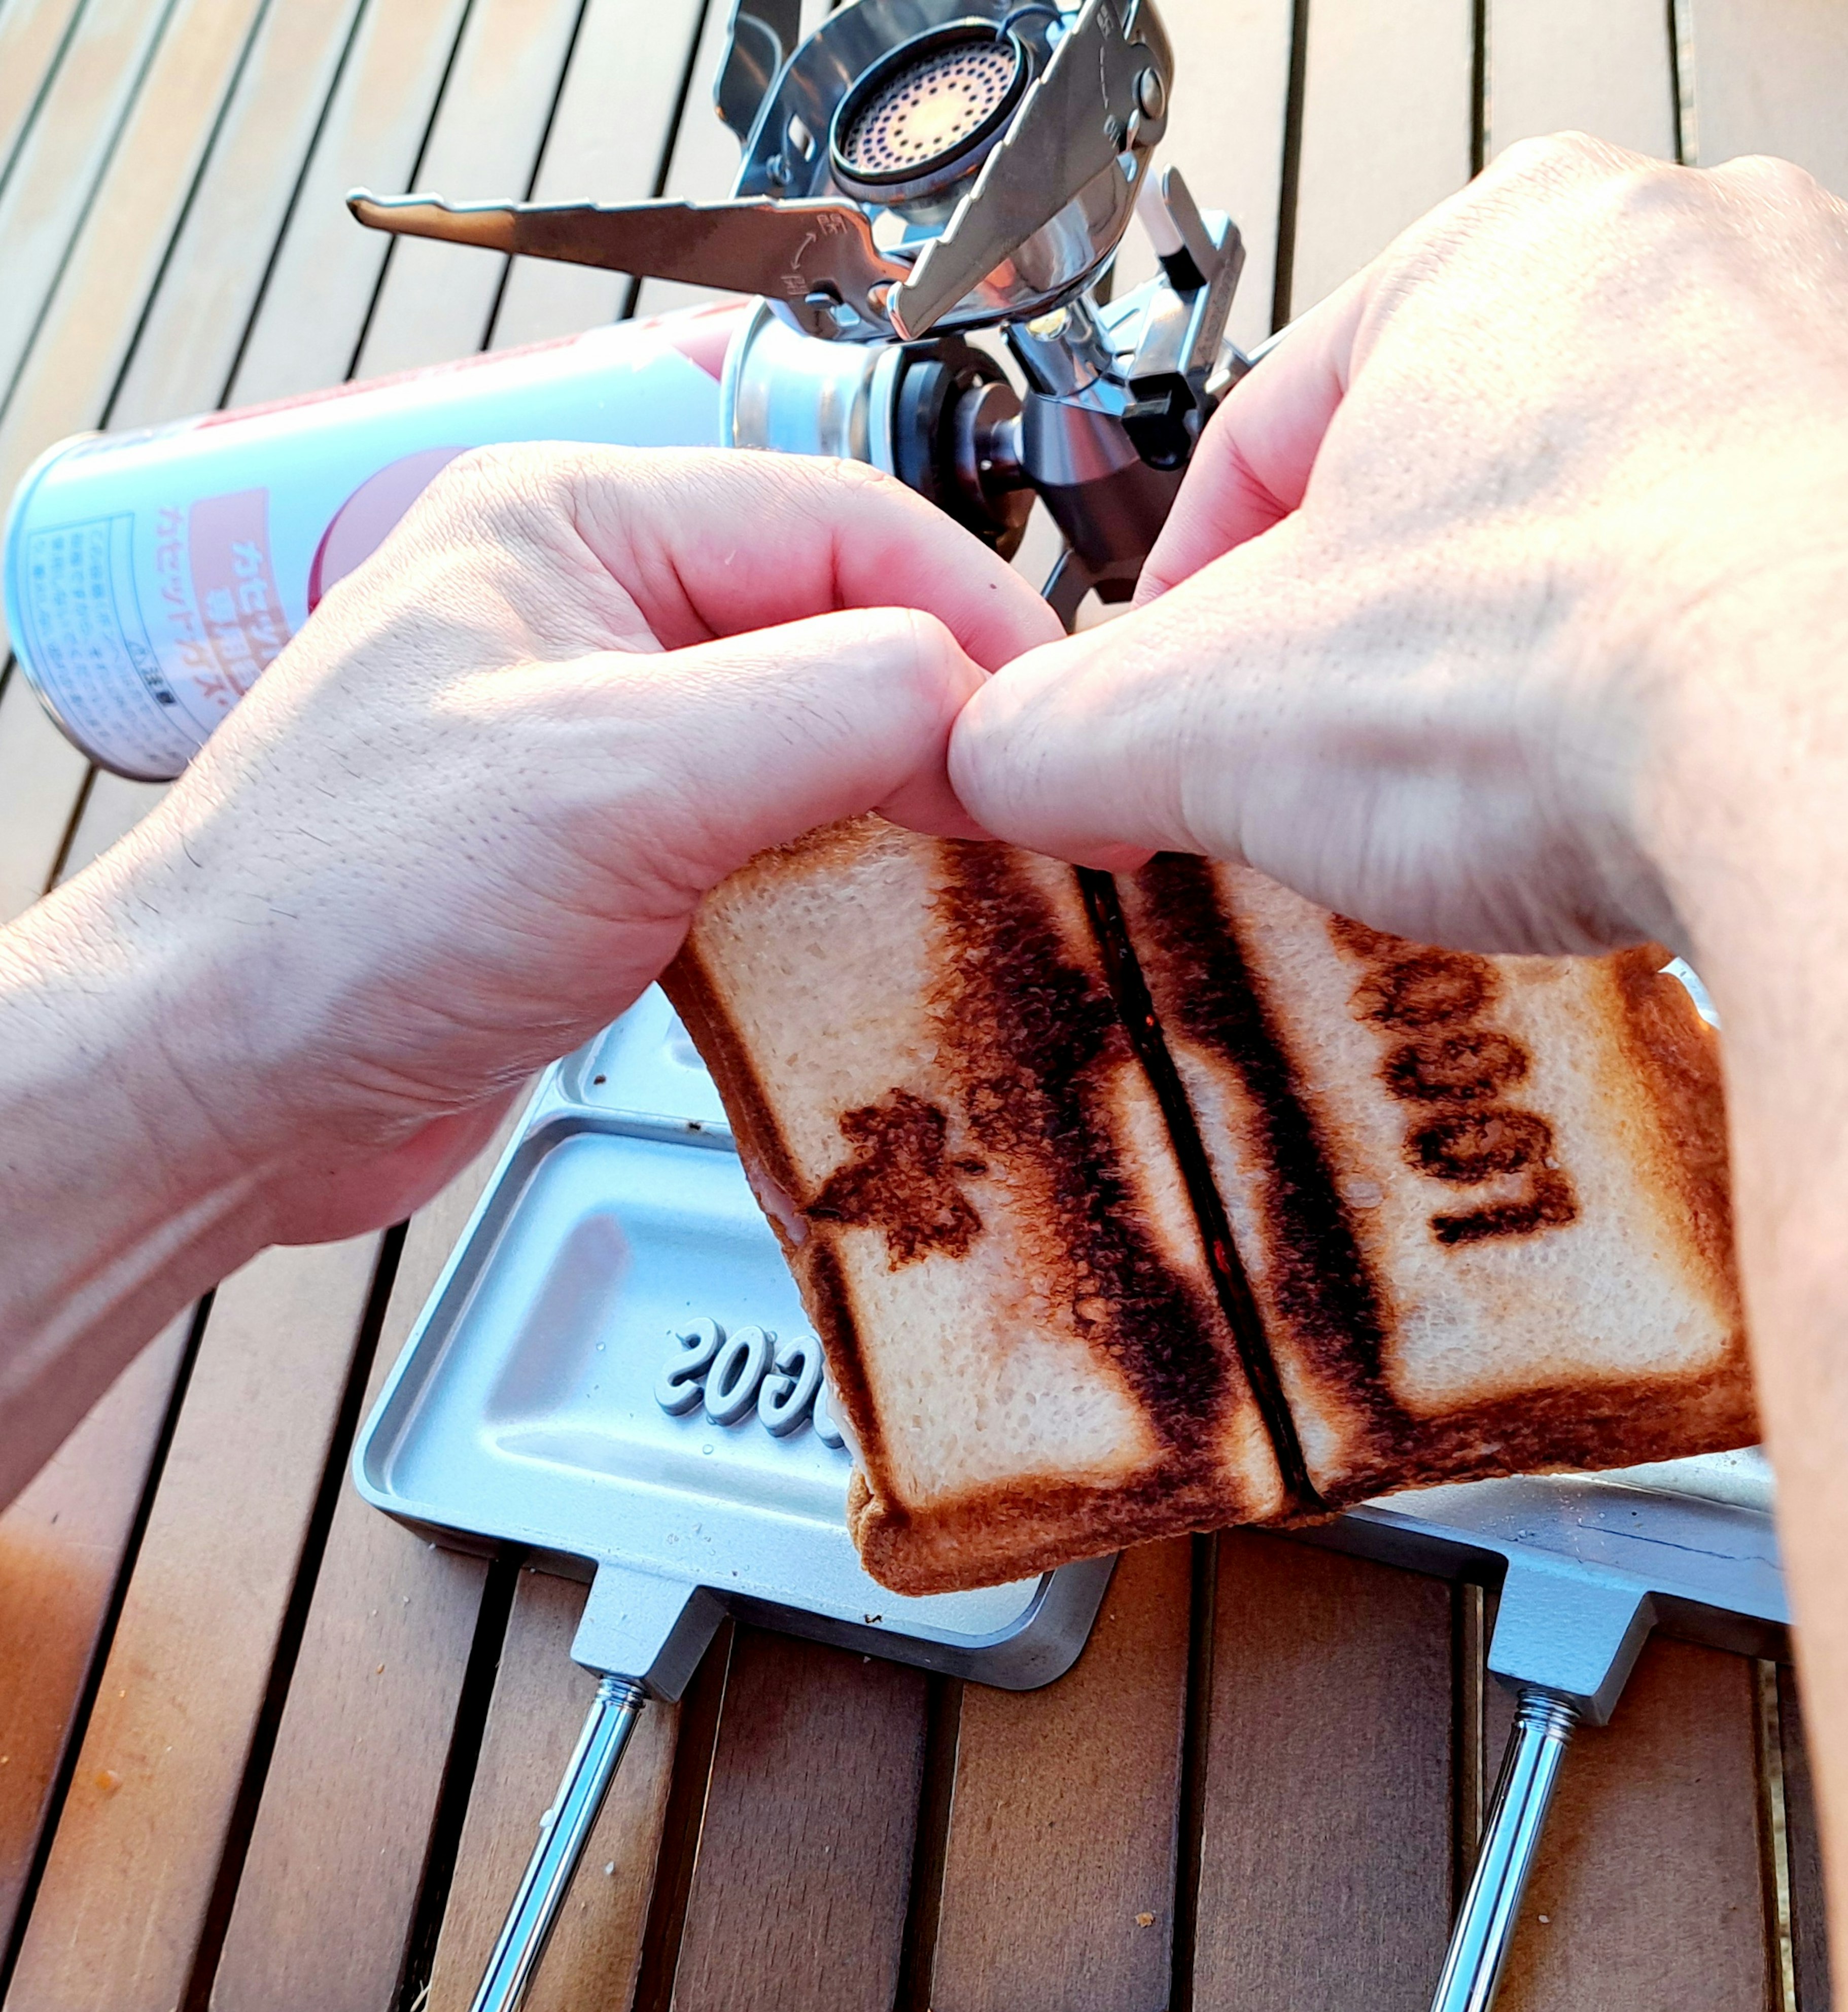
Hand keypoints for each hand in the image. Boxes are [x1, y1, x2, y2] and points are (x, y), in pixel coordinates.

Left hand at [8, 445, 1058, 1250]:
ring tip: (987, 873)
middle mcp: (589, 614)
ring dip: (902, 807)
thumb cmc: (343, 913)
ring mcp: (599, 739)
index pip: (842, 526)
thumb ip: (825, 707)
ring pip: (814, 741)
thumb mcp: (615, 777)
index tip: (1059, 730)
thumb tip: (983, 699)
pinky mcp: (608, 855)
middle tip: (1043, 818)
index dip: (976, 620)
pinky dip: (839, 880)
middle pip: (840, 629)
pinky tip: (881, 928)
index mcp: (575, 523)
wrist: (225, 1090)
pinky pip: (767, 839)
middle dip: (948, 719)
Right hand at [950, 133, 1847, 957]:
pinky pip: (1778, 581)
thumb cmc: (1584, 671)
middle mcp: (1701, 263)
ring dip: (1558, 641)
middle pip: (1462, 473)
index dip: (1203, 595)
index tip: (1197, 701)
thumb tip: (993, 757)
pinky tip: (1683, 767)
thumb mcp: (1214, 721)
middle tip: (1366, 754)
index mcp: (1500, 251)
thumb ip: (1058, 733)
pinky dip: (1715, 671)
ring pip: (1629, 520)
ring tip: (1532, 775)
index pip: (1275, 435)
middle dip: (1394, 620)